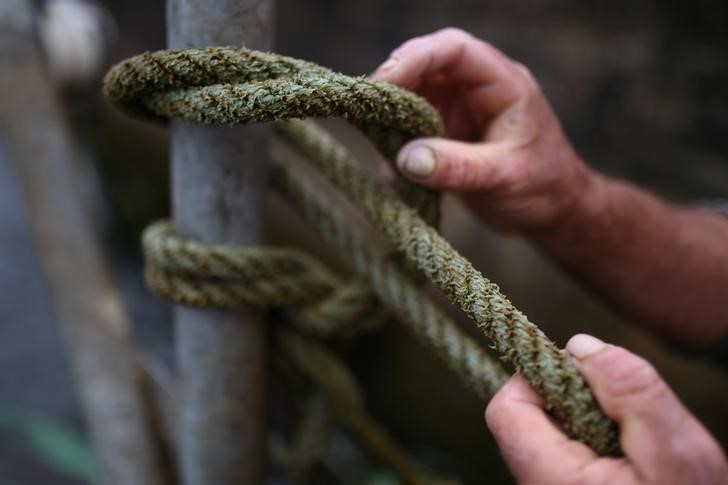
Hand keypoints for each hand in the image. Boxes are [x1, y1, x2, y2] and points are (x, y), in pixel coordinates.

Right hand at [371, 28, 597, 233]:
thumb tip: (405, 158)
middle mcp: (477, 90)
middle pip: (425, 67)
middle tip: (368, 112)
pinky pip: (411, 131)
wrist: (554, 214)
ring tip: (381, 152)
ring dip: (392, 121)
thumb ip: (456, 167)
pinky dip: (397, 150)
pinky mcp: (446, 136)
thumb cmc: (545, 187)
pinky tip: (395, 180)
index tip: (384, 82)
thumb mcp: (503, 177)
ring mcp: (459, 112)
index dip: (416, 57)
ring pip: (413, 98)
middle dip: (394, 87)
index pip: (454, 50)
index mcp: (502, 84)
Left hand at [485, 334, 727, 483]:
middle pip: (532, 417)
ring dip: (597, 423)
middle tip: (629, 416)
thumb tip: (581, 346)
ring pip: (557, 435)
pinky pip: (576, 455)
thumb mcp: (676, 453)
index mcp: (551, 480)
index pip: (506, 409)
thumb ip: (631, 391)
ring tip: (642, 447)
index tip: (585, 375)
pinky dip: (605, 445)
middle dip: (577, 398)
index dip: (537, 377)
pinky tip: (640, 463)